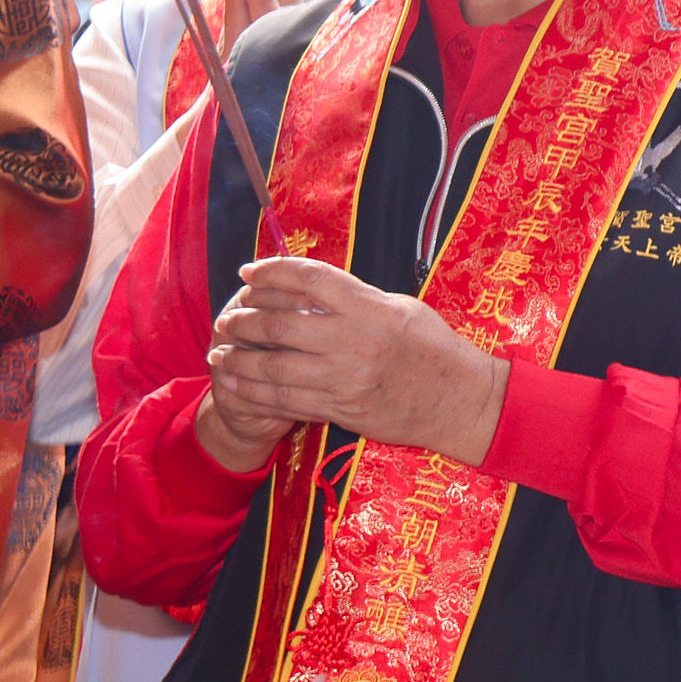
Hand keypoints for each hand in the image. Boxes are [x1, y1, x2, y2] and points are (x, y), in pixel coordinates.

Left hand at [204, 256, 508, 468]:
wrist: (460, 400)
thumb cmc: (434, 349)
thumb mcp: (402, 309)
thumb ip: (357, 299)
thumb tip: (310, 289)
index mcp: (371, 308)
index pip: (309, 280)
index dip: (272, 272)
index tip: (248, 273)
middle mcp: (355, 341)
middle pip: (280, 325)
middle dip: (243, 321)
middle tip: (226, 319)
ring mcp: (346, 378)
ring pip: (274, 369)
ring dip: (238, 360)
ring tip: (220, 353)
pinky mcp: (341, 409)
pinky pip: (285, 401)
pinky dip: (252, 393)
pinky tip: (235, 385)